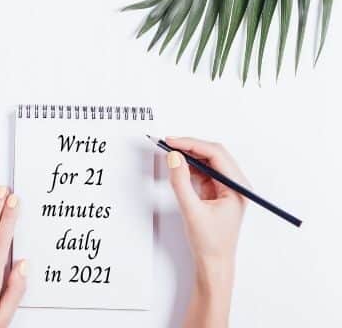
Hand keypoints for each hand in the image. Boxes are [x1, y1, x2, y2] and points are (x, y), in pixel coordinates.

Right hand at [165, 137, 247, 327]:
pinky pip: (203, 171)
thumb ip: (181, 182)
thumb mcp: (191, 211)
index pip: (216, 155)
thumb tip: (174, 158)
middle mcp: (235, 184)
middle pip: (213, 154)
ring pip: (208, 161)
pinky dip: (189, 166)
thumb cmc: (209, 243)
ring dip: (189, 155)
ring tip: (169, 152)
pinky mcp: (216, 192)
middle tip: (167, 144)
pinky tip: (177, 166)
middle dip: (190, 146)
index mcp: (237, 188)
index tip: (171, 142)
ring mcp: (226, 188)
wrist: (213, 263)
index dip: (192, 144)